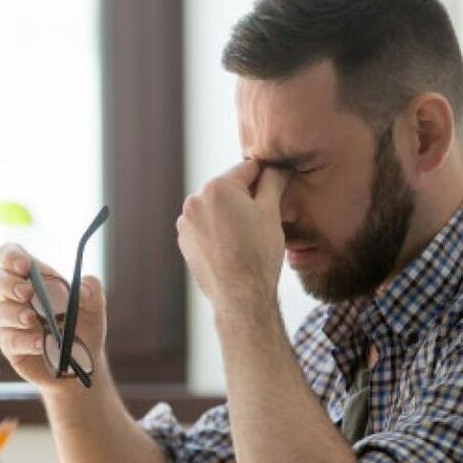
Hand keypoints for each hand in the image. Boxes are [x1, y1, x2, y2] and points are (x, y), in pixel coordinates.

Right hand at [0, 244, 106, 390]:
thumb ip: (92, 290)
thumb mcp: (95, 307)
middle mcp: (17, 296)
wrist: (83, 362)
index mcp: (35, 278)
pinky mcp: (10, 345)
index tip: (25, 266)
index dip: (12, 255)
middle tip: (28, 292)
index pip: (11, 256)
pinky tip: (41, 343)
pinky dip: (25, 340)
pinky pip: (9, 340)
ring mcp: (10, 321)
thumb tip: (82, 289)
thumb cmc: (84, 327)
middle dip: (8, 283)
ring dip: (15, 313)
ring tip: (32, 319)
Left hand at [176, 161, 288, 313]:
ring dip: (229, 214)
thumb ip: (273, 181)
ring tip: (246, 237)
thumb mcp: (271, 212)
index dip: (265, 178)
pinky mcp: (184, 240)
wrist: (241, 296)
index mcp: (217, 187)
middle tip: (261, 220)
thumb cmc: (258, 254)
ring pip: (216, 208)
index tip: (275, 188)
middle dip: (245, 198)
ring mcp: (186, 222)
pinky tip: (232, 246)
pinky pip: (205, 226)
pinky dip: (217, 230)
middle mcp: (195, 200)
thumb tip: (277, 166)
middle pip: (228, 189)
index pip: (247, 169)